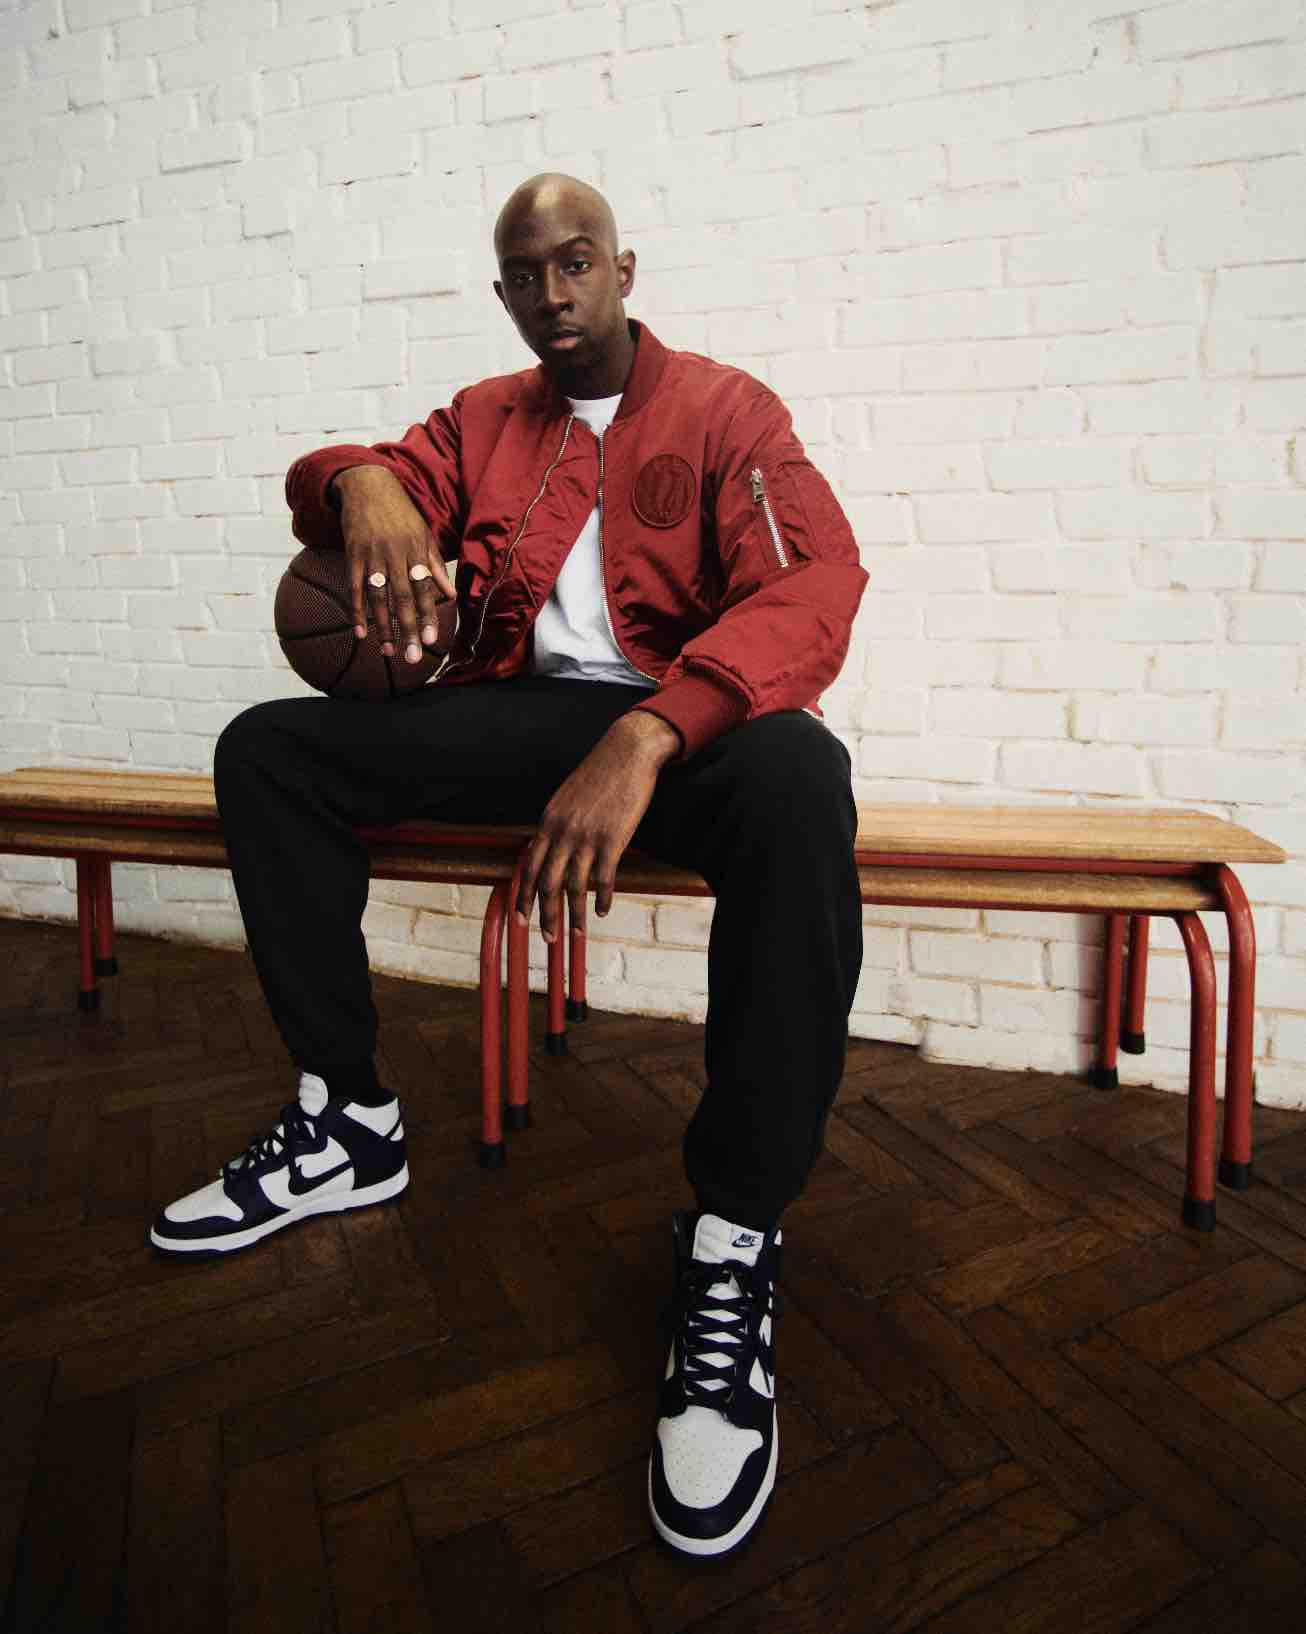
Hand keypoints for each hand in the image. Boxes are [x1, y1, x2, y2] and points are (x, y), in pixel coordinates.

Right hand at [334, 465, 455, 662]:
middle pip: (403, 598)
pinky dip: (357, 611)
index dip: (428, 615)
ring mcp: (372, 555)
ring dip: (383, 627)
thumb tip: (452, 595)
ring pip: (379, 597)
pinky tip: (360, 633)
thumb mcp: (424, 535)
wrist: (368, 484)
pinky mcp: (353, 554)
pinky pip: (355, 588)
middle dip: (408, 629)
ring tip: (388, 652)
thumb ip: (435, 566)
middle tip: (411, 657)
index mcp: (416, 550)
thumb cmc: (401, 514)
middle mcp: (396, 554)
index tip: (431, 640)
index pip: (425, 589)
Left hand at [515, 711, 681, 943]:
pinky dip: (602, 898)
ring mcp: (587, 836)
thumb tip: (550, 848)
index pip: (528, 866)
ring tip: (578, 933)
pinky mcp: (612, 839)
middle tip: (547, 937)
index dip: (522, 896)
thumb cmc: (600, 772)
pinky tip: (603, 910)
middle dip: (544, 915)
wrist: (627, 751)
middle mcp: (562, 831)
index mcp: (548, 821)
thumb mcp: (567, 797)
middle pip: (546, 883)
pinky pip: (603, 878)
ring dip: (575, 915)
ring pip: (574, 887)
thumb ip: (557, 823)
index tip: (520, 918)